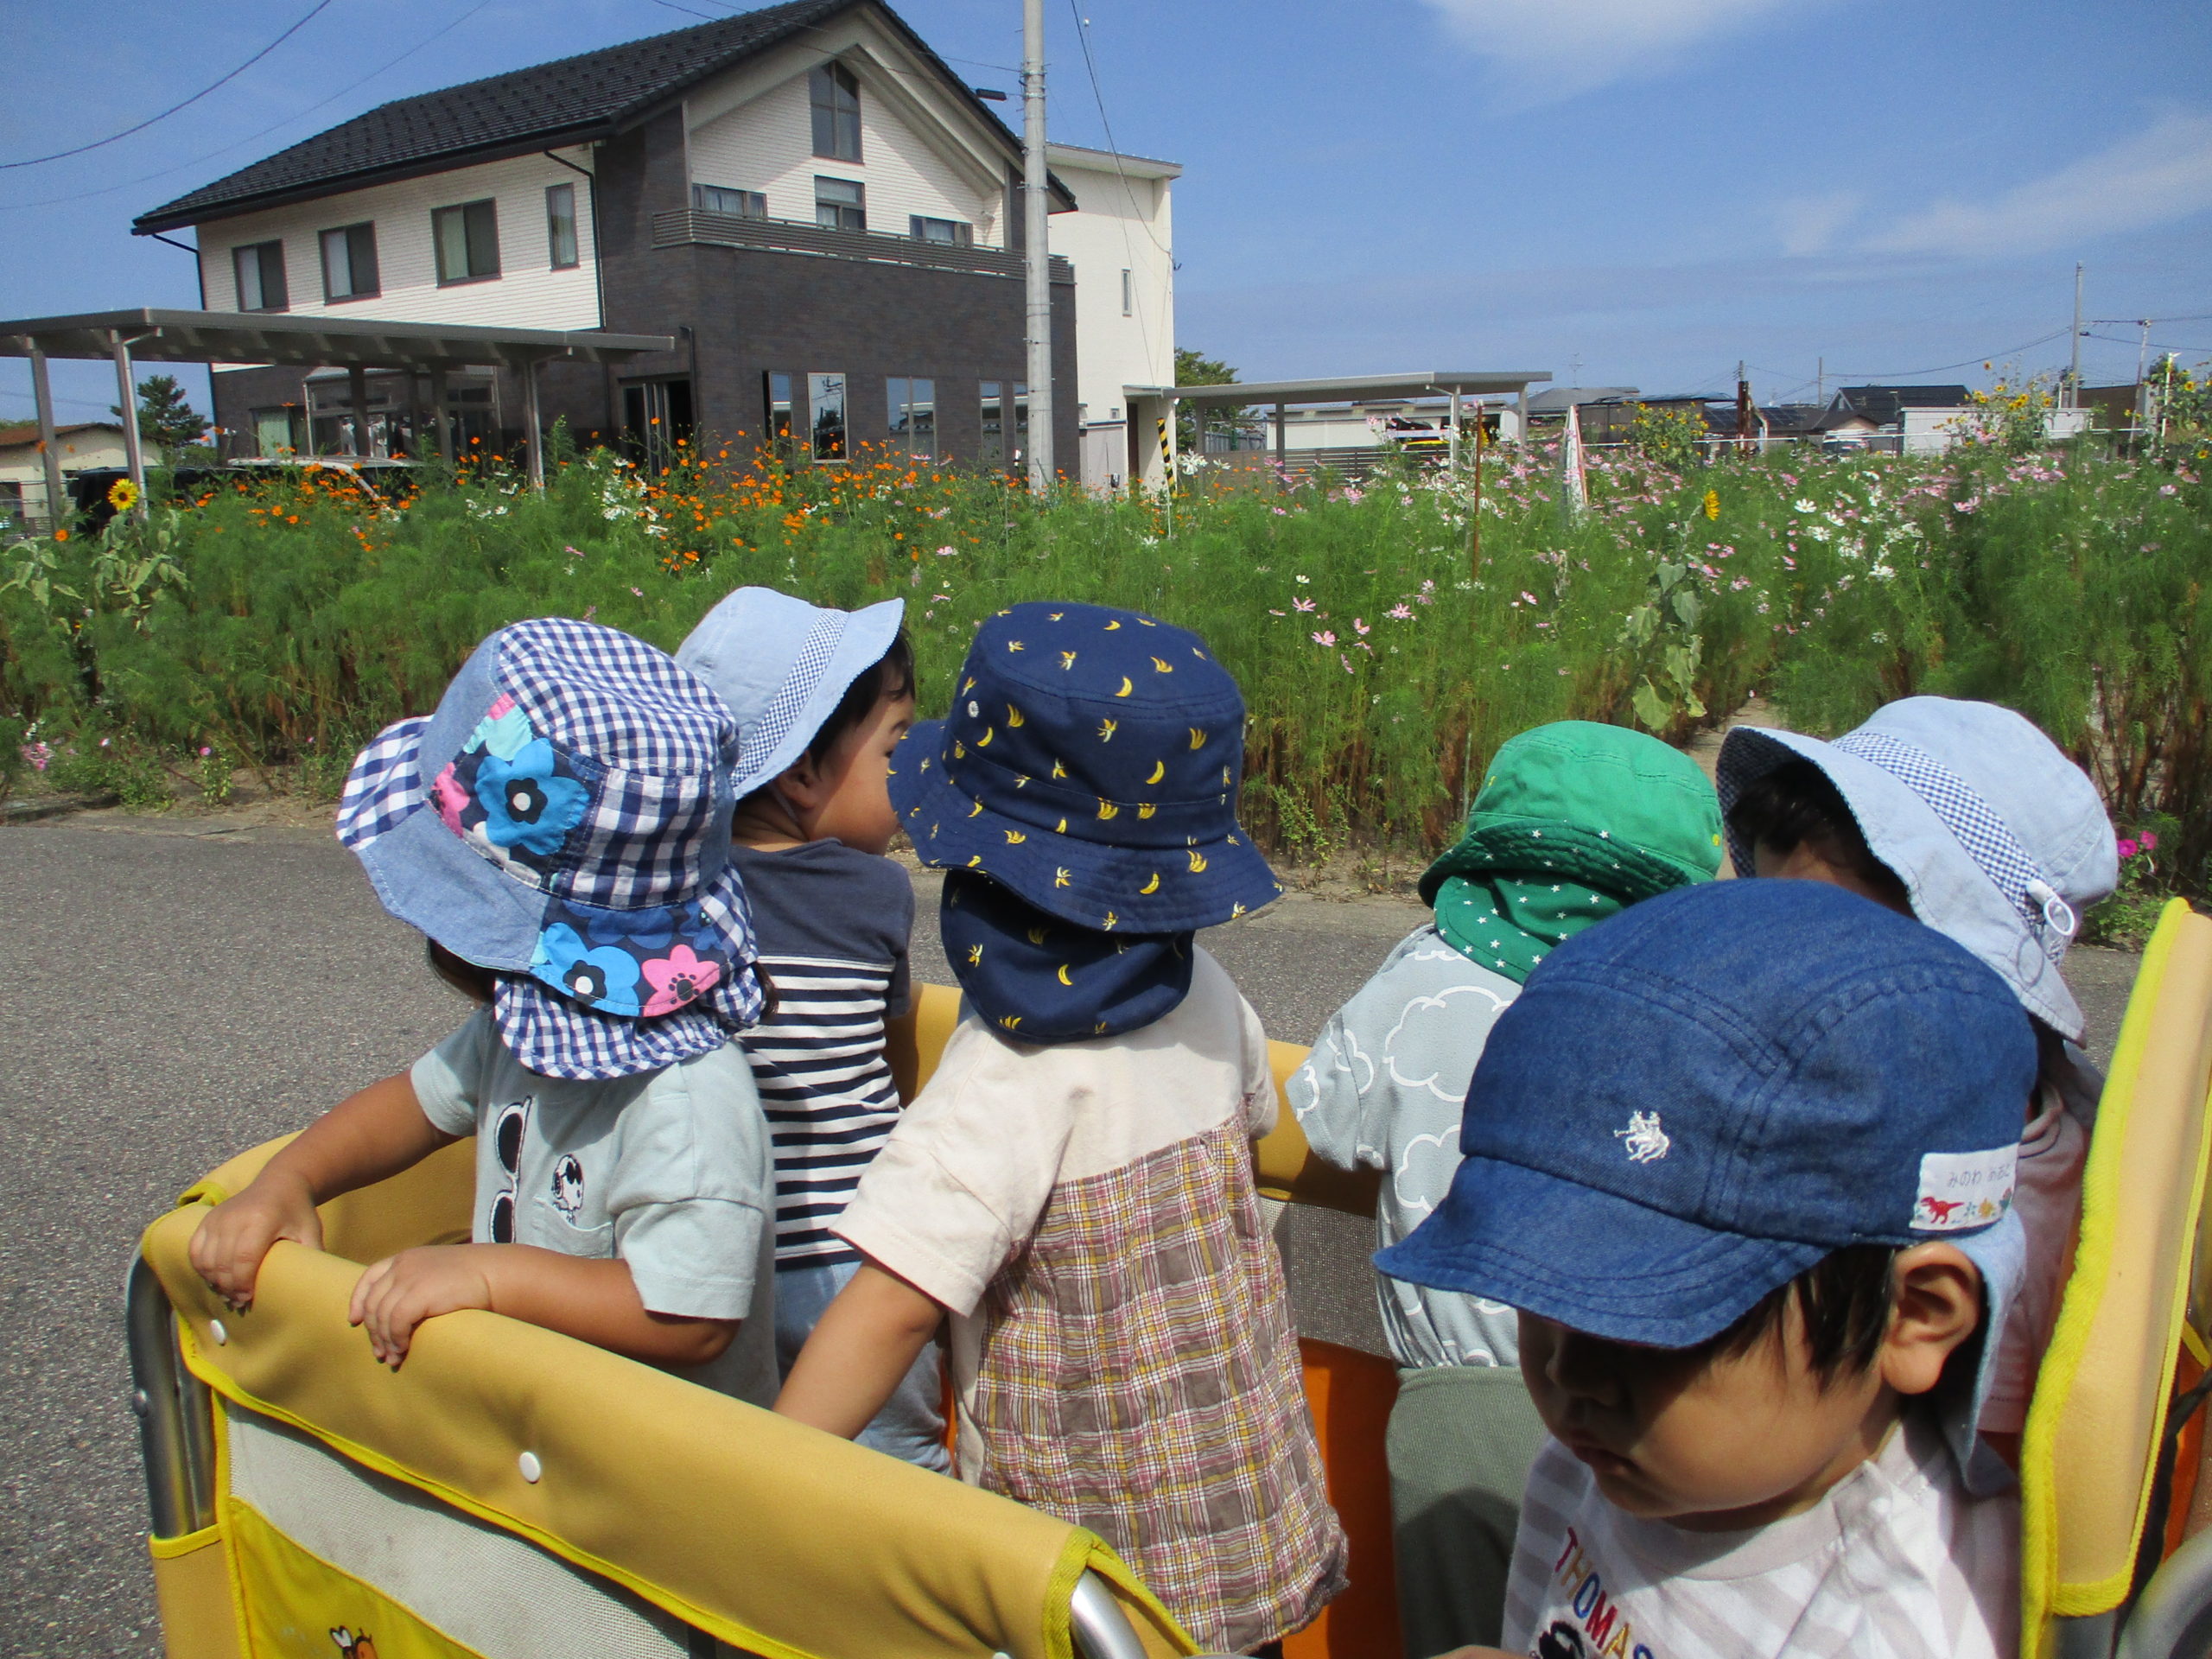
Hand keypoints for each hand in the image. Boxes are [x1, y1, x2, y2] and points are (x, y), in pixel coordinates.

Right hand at [190, 1170, 323, 1311]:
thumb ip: (312, 1255)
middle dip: (228, 1288)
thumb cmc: (297, 1211)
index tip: (247, 1300)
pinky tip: (213, 1279)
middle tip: (238, 1303)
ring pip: (205, 1260)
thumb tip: (315, 1286)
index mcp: (261, 1220)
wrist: (280, 1183)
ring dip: (214, 1281)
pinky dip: (201, 1268)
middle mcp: (234, 1217)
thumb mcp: (311, 1231)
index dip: (242, 1283)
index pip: (244, 1258)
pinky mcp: (208, 1219)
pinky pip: (195, 1250)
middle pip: (222, 1263)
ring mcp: (218, 1217)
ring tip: (228, 1294)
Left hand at [348, 1246, 494, 1368]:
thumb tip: (400, 1313)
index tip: (353, 1321)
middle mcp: (403, 1266)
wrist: (496, 1273)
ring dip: (384, 1341)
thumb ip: (416, 1283)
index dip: (357, 1301)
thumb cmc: (473, 1277)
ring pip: (381, 1316)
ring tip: (392, 1358)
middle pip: (372, 1302)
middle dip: (372, 1331)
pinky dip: (395, 1340)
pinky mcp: (418, 1294)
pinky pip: (395, 1323)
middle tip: (379, 1353)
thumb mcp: (437, 1272)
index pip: (368, 1277)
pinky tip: (402, 1350)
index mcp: (406, 1258)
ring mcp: (409, 1278)